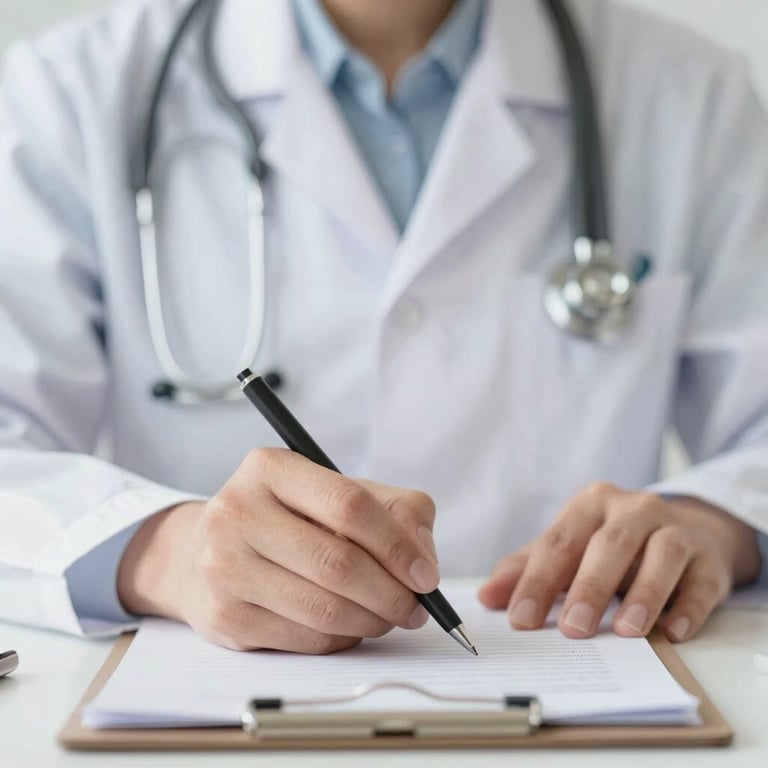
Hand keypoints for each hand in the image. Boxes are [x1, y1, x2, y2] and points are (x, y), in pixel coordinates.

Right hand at [118, 448, 439, 652]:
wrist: (199, 553)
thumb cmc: (285, 519)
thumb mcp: (333, 491)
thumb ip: (394, 509)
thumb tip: (423, 560)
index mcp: (269, 468)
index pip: (349, 505)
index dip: (397, 545)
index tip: (425, 575)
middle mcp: (237, 512)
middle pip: (338, 564)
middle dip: (392, 594)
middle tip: (416, 607)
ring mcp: (224, 566)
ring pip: (324, 609)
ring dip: (373, 621)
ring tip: (388, 616)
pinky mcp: (224, 615)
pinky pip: (305, 639)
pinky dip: (343, 638)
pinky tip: (350, 625)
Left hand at [478, 483, 761, 641]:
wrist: (685, 530)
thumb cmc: (614, 544)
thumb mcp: (570, 548)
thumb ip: (529, 569)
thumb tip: (487, 596)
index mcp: (591, 504)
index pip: (560, 542)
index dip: (538, 581)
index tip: (520, 618)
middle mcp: (634, 508)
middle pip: (610, 544)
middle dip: (589, 587)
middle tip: (573, 628)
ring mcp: (676, 531)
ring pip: (662, 555)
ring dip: (643, 594)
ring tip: (625, 631)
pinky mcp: (708, 560)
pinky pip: (700, 582)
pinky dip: (687, 608)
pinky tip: (672, 632)